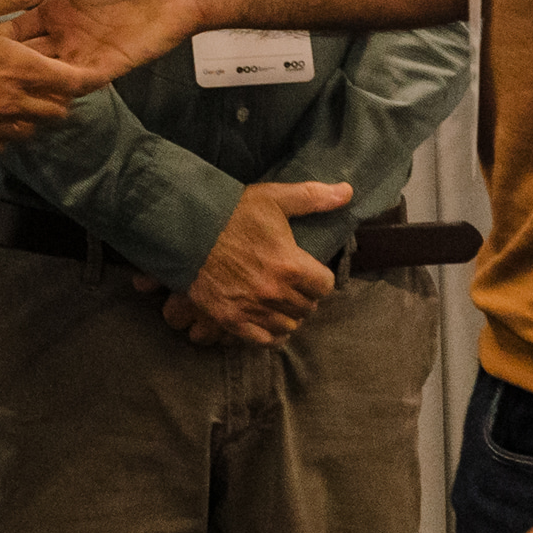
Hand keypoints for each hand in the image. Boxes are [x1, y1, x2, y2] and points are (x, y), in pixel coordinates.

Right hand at [0, 0, 107, 148]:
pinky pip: (2, 143)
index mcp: (15, 69)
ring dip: (36, 111)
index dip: (88, 76)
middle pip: (57, 110)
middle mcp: (6, 104)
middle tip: (52, 71)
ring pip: (32, 129)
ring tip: (22, 88)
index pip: (73, 83)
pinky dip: (8, 128)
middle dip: (62, 93)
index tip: (90, 68)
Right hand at [20, 0, 209, 76]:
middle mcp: (65, 32)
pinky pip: (78, 83)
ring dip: (29, 78)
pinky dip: (61, 88)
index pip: (17, 24)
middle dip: (5, 61)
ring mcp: (84, 51)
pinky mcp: (106, 66)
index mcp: (56, 5)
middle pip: (27, 52)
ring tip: (4, 84)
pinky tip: (42, 87)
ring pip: (47, 72)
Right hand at [132, 179, 349, 344]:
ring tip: (280, 302)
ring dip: (288, 314)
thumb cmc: (231, 212)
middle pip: (307, 307)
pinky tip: (268, 322)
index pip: (325, 286)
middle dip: (304, 296)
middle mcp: (275, 292)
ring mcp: (252, 309)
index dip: (319, 278)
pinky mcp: (231, 320)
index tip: (309, 271)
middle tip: (293, 285)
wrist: (185, 229)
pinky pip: (263, 340)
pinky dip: (271, 334)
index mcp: (291, 265)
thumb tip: (347, 192)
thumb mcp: (274, 198)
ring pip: (288, 325)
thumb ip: (313, 198)